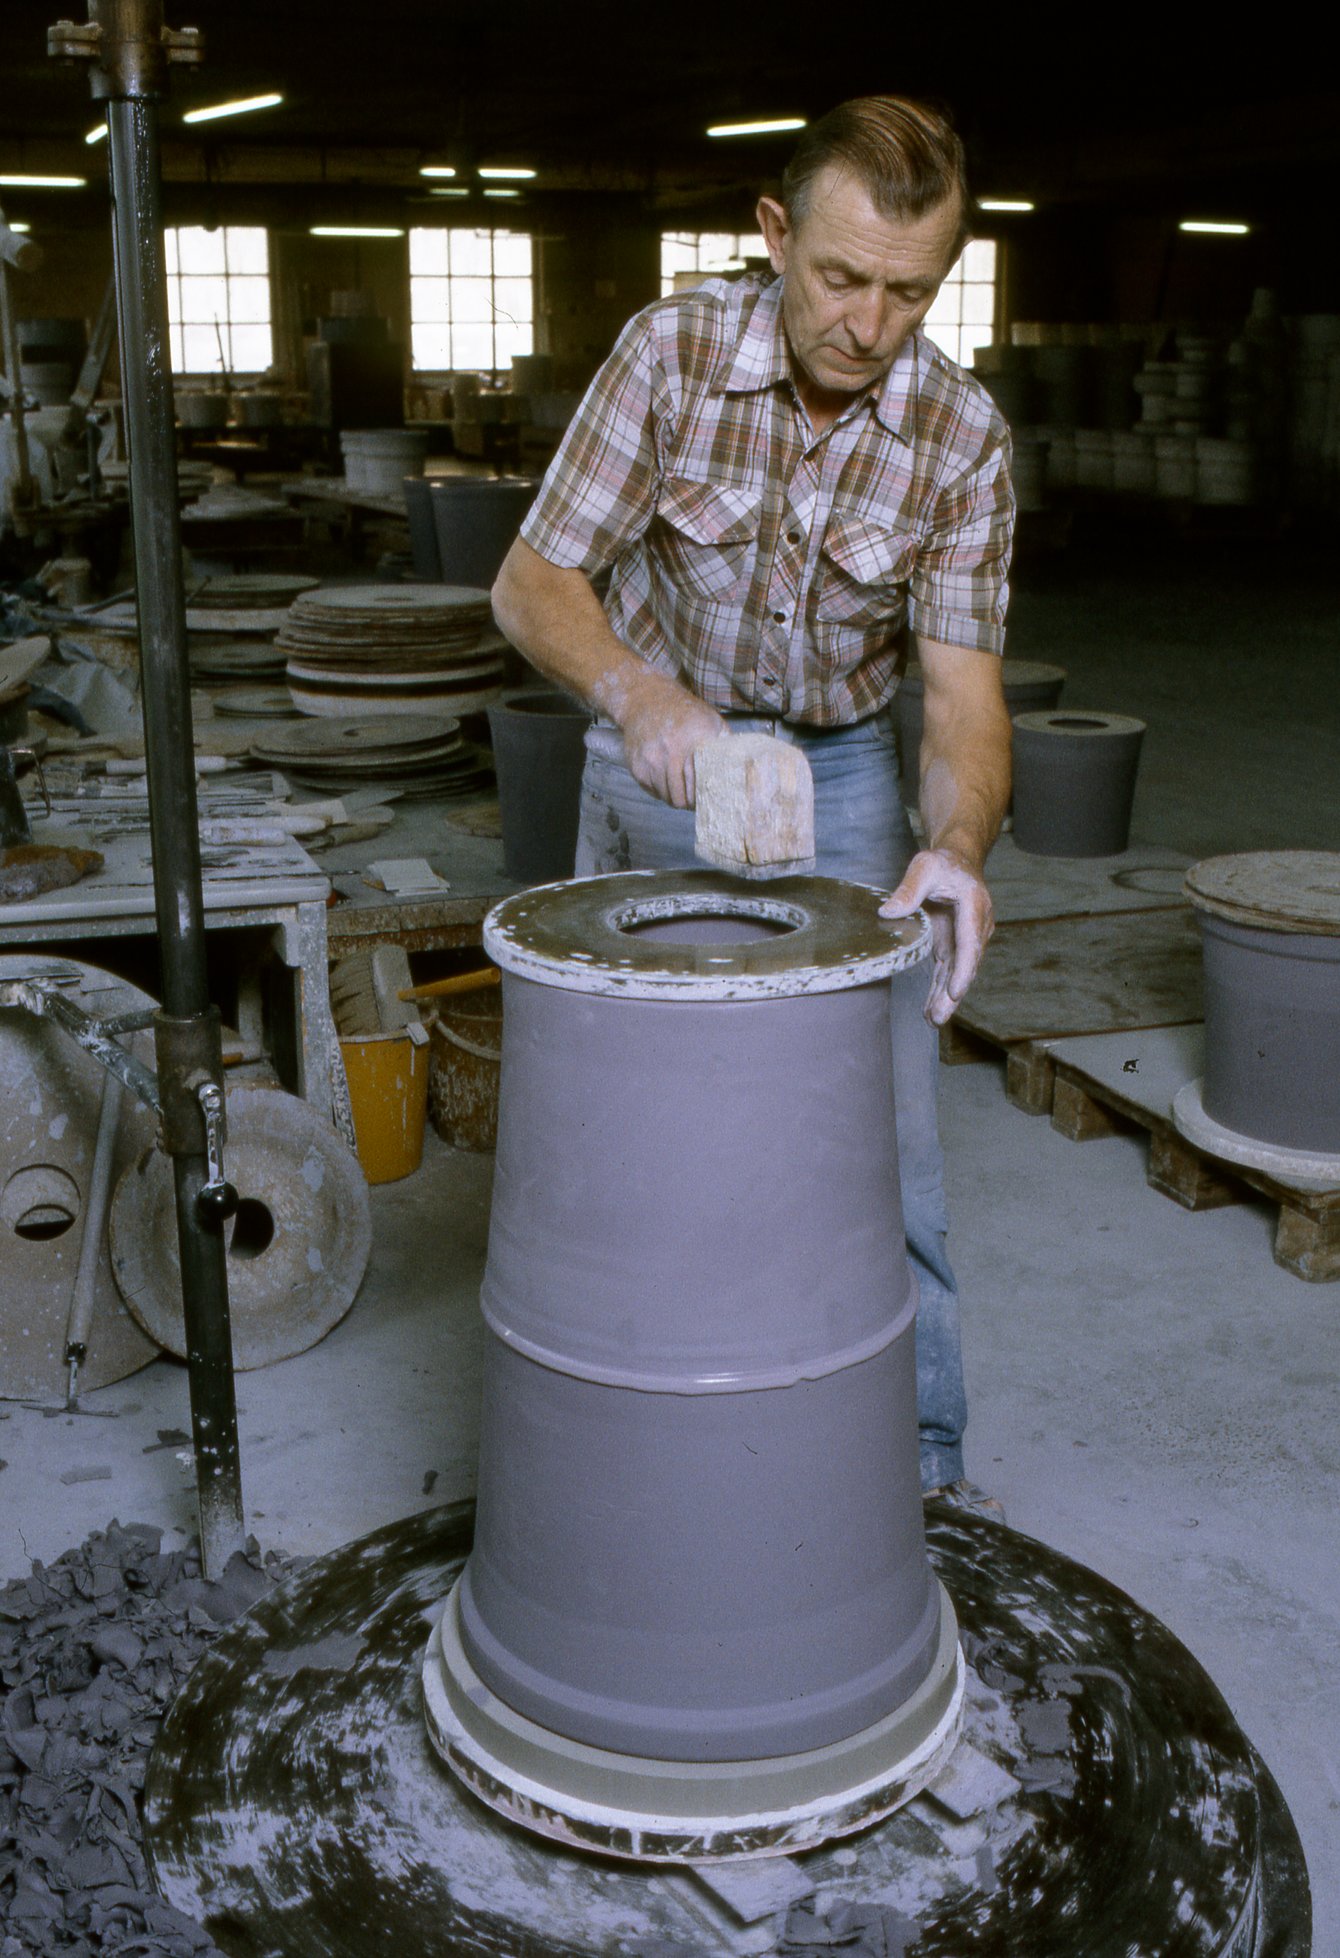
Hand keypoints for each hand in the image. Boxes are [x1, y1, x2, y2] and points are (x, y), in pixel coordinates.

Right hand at [612, 667, 727, 807]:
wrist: (645, 700)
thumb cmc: (683, 712)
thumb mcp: (710, 720)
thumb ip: (725, 743)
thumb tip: (740, 767)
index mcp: (695, 741)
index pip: (701, 785)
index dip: (705, 797)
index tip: (709, 798)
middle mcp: (671, 752)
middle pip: (682, 798)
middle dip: (690, 803)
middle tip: (695, 800)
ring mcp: (651, 760)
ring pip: (667, 797)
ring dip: (675, 798)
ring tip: (682, 791)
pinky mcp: (637, 766)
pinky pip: (652, 791)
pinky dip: (661, 790)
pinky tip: (667, 779)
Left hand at [879, 848, 994, 1025]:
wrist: (957, 862)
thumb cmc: (943, 864)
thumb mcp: (924, 867)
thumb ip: (909, 889)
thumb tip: (888, 912)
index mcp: (974, 906)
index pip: (970, 942)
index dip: (964, 969)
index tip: (956, 992)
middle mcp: (976, 927)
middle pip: (966, 965)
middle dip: (953, 993)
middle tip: (940, 1016)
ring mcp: (966, 939)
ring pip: (958, 973)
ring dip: (946, 998)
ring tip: (933, 1020)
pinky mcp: (953, 946)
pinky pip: (948, 971)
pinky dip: (940, 991)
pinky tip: (931, 1010)